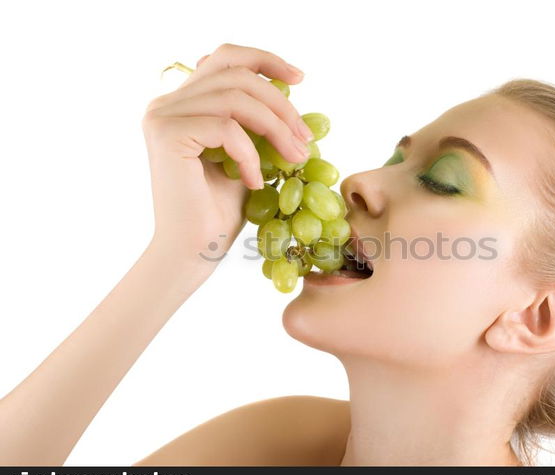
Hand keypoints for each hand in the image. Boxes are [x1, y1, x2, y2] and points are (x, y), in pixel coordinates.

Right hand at [141, 43, 313, 265]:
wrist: (193, 250)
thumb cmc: (218, 210)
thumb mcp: (245, 155)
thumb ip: (253, 123)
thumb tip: (288, 93)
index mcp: (183, 103)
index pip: (224, 58)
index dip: (264, 60)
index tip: (300, 78)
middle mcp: (167, 103)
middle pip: (236, 74)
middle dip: (281, 104)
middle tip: (306, 138)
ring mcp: (163, 116)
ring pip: (236, 98)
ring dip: (276, 129)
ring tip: (294, 159)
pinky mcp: (168, 134)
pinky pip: (227, 128)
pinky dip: (251, 155)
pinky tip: (255, 182)